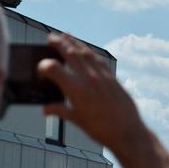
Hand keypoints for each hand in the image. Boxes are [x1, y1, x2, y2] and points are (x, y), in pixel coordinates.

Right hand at [37, 33, 147, 155]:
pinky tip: (86, 50)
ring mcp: (103, 76)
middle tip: (51, 37)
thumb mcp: (76, 120)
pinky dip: (90, 52)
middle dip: (59, 43)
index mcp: (76, 89)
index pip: (54, 68)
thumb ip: (60, 111)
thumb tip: (45, 109)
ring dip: (75, 43)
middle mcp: (89, 79)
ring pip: (86, 53)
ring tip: (66, 36)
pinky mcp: (113, 78)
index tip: (41, 66)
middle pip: (71, 54)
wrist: (127, 131)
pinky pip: (100, 60)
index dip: (44, 65)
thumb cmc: (101, 129)